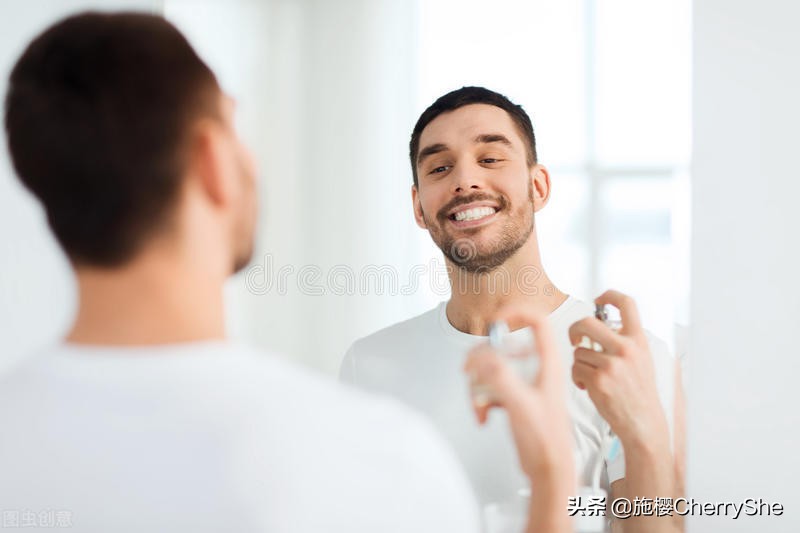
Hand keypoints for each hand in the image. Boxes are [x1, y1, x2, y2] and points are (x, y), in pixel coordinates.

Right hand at [464, 306, 573, 479]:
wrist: (548, 469)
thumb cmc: (547, 441)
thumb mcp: (521, 405)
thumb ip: (501, 379)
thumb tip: (482, 359)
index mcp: (547, 363)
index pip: (538, 322)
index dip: (517, 313)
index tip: (497, 319)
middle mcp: (537, 370)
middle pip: (502, 346)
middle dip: (481, 359)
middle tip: (470, 370)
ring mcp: (525, 384)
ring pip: (492, 368)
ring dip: (478, 385)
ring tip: (478, 404)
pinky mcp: (514, 397)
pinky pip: (490, 387)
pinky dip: (480, 400)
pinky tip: (483, 415)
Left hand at [569, 290, 667, 446]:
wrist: (643, 422)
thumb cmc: (639, 391)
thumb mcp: (641, 359)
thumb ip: (624, 340)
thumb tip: (598, 323)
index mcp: (638, 340)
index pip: (627, 303)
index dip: (609, 294)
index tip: (598, 299)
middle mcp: (626, 349)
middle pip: (587, 322)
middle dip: (574, 329)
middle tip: (575, 339)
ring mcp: (612, 365)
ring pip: (578, 351)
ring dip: (579, 363)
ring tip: (592, 376)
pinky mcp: (598, 380)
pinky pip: (575, 369)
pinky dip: (577, 378)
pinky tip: (589, 386)